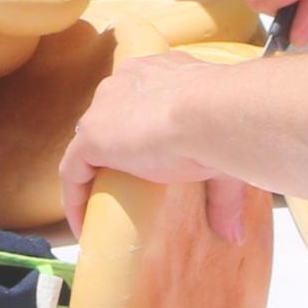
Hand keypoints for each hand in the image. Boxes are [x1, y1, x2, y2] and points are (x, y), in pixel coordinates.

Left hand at [57, 51, 268, 240]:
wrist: (214, 112)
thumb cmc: (229, 124)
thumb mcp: (225, 158)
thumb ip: (223, 194)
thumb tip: (234, 235)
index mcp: (160, 73)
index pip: (142, 96)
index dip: (142, 125)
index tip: (151, 156)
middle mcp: (127, 81)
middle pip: (112, 116)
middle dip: (118, 148)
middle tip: (130, 186)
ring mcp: (105, 106)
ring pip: (90, 142)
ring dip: (94, 174)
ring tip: (103, 207)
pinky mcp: (91, 135)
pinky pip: (73, 171)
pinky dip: (74, 197)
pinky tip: (81, 224)